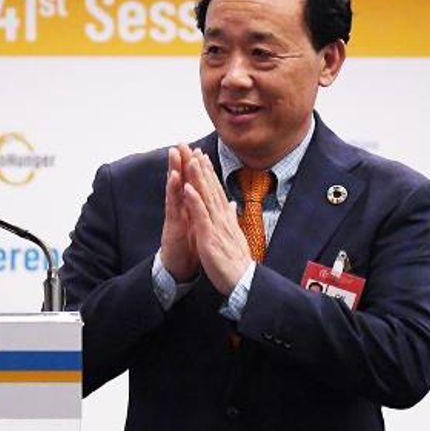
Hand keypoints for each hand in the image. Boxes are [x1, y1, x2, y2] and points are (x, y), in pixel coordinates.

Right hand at [159, 144, 199, 281]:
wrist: (180, 269)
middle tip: (181, 143)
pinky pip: (173, 204)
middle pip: (181, 181)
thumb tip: (217, 205)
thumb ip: (206, 214)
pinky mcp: (171, 224)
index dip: (195, 169)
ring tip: (175, 153)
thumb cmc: (190, 248)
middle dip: (181, 162)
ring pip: (174, 188)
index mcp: (190, 208)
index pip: (192, 184)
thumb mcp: (201, 228)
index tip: (199, 151)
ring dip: (174, 169)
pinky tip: (175, 177)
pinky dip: (174, 190)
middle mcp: (180, 208)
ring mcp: (174, 215)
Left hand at [183, 151, 251, 295]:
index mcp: (225, 218)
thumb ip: (231, 217)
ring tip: (191, 159)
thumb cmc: (236, 262)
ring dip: (198, 178)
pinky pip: (201, 216)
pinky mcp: (210, 236)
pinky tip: (187, 187)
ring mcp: (216, 226)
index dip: (208, 172)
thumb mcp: (234, 235)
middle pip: (210, 188)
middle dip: (200, 167)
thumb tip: (232, 204)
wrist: (242, 283)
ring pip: (206, 197)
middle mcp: (222, 217)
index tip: (201, 155)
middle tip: (192, 148)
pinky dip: (194, 201)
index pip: (215, 190)